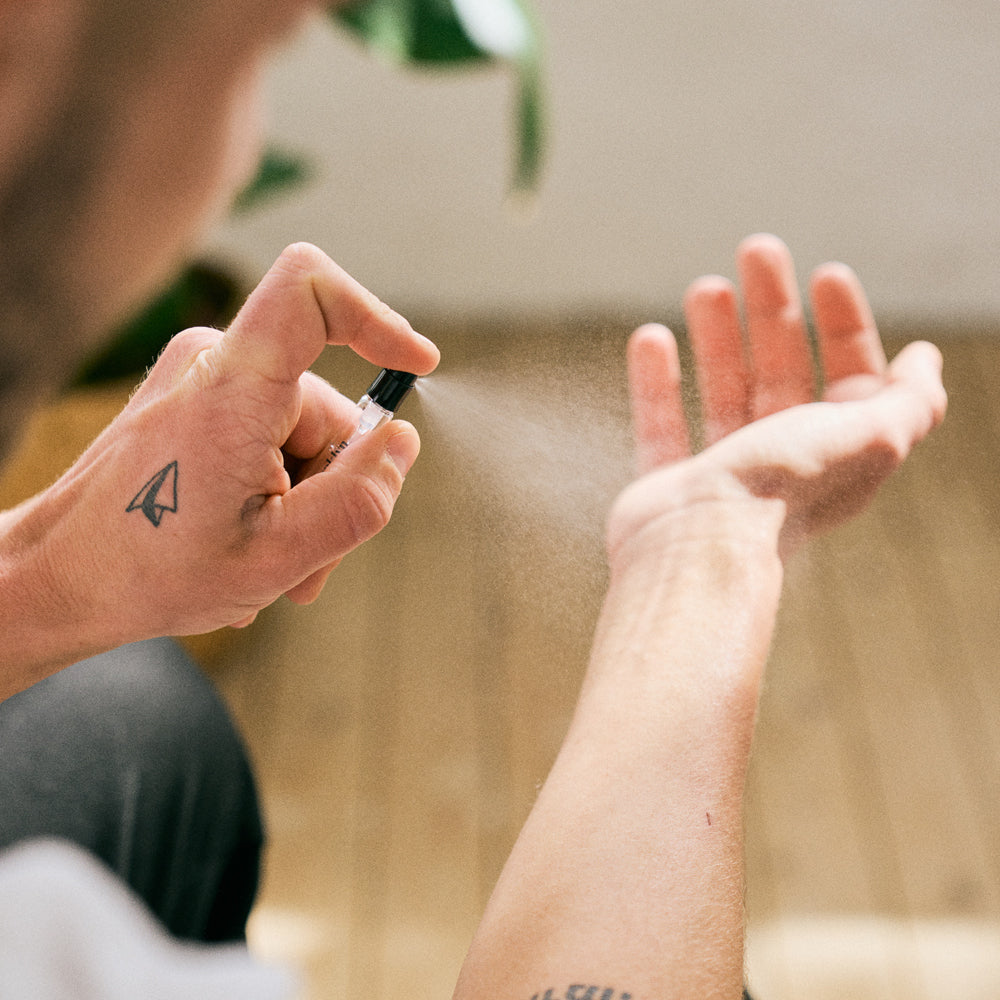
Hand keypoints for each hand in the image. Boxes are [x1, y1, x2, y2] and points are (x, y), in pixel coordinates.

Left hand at [7, 244, 438, 667]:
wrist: (60, 576)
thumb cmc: (152, 572)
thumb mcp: (278, 558)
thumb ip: (358, 501)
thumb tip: (402, 443)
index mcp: (230, 392)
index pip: (309, 291)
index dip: (377, 319)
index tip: (416, 366)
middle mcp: (213, 364)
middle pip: (326, 404)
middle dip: (333, 485)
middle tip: (308, 557)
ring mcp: (201, 379)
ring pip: (302, 430)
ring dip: (303, 498)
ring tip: (269, 559)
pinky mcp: (197, 399)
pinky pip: (271, 432)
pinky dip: (277, 486)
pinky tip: (248, 536)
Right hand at [608, 234, 946, 567]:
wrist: (697, 547)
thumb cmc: (780, 490)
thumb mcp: (870, 438)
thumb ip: (912, 401)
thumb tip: (925, 360)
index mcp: (836, 450)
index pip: (851, 376)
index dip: (844, 324)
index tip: (826, 274)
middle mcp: (783, 459)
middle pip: (782, 370)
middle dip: (774, 309)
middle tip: (757, 250)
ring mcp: (723, 471)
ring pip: (723, 390)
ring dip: (717, 336)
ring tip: (705, 285)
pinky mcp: (672, 482)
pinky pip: (662, 421)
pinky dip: (657, 381)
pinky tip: (651, 336)